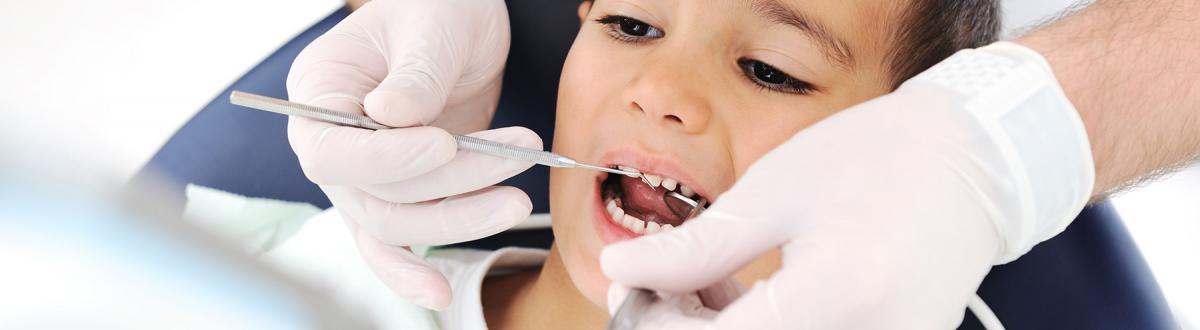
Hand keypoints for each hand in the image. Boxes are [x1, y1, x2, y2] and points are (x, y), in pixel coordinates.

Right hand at [286, 0, 539, 309]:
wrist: (463, 19)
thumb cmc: (437, 8)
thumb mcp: (431, 25)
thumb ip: (414, 74)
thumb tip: (391, 119)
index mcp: (318, 93)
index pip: (331, 152)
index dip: (387, 160)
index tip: (444, 144)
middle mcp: (332, 143)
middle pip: (374, 196)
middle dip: (449, 186)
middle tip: (514, 157)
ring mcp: (367, 174)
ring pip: (398, 224)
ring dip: (461, 218)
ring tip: (518, 194)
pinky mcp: (404, 192)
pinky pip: (399, 240)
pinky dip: (416, 269)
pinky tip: (439, 293)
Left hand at [602, 42, 1093, 327]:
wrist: (976, 163)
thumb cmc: (880, 159)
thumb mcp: (777, 189)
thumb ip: (700, 246)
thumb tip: (625, 273)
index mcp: (842, 291)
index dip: (665, 326)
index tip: (640, 294)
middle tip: (668, 286)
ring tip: (716, 283)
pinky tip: (752, 297)